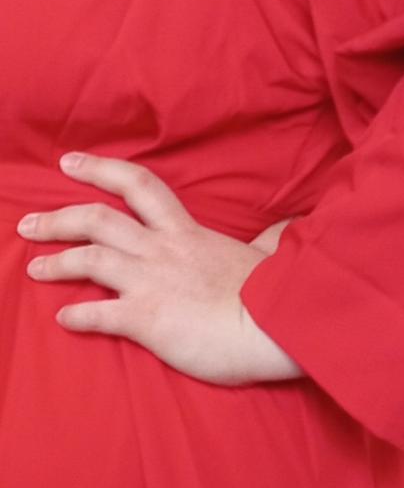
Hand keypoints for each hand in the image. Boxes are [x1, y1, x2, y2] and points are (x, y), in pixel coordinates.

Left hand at [18, 152, 304, 386]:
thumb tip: (291, 225)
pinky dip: (77, 315)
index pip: (138, 186)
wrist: (272, 325)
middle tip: (28, 223)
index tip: (68, 162)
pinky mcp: (146, 318)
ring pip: (90, 260)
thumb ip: (272, 238)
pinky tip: (64, 318)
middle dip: (58, 219)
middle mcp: (161, 249)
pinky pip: (99, 314)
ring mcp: (151, 281)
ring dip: (57, 261)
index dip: (99, 170)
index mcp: (187, 231)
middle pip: (98, 220)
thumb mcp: (271, 254)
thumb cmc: (274, 291)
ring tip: (34, 268)